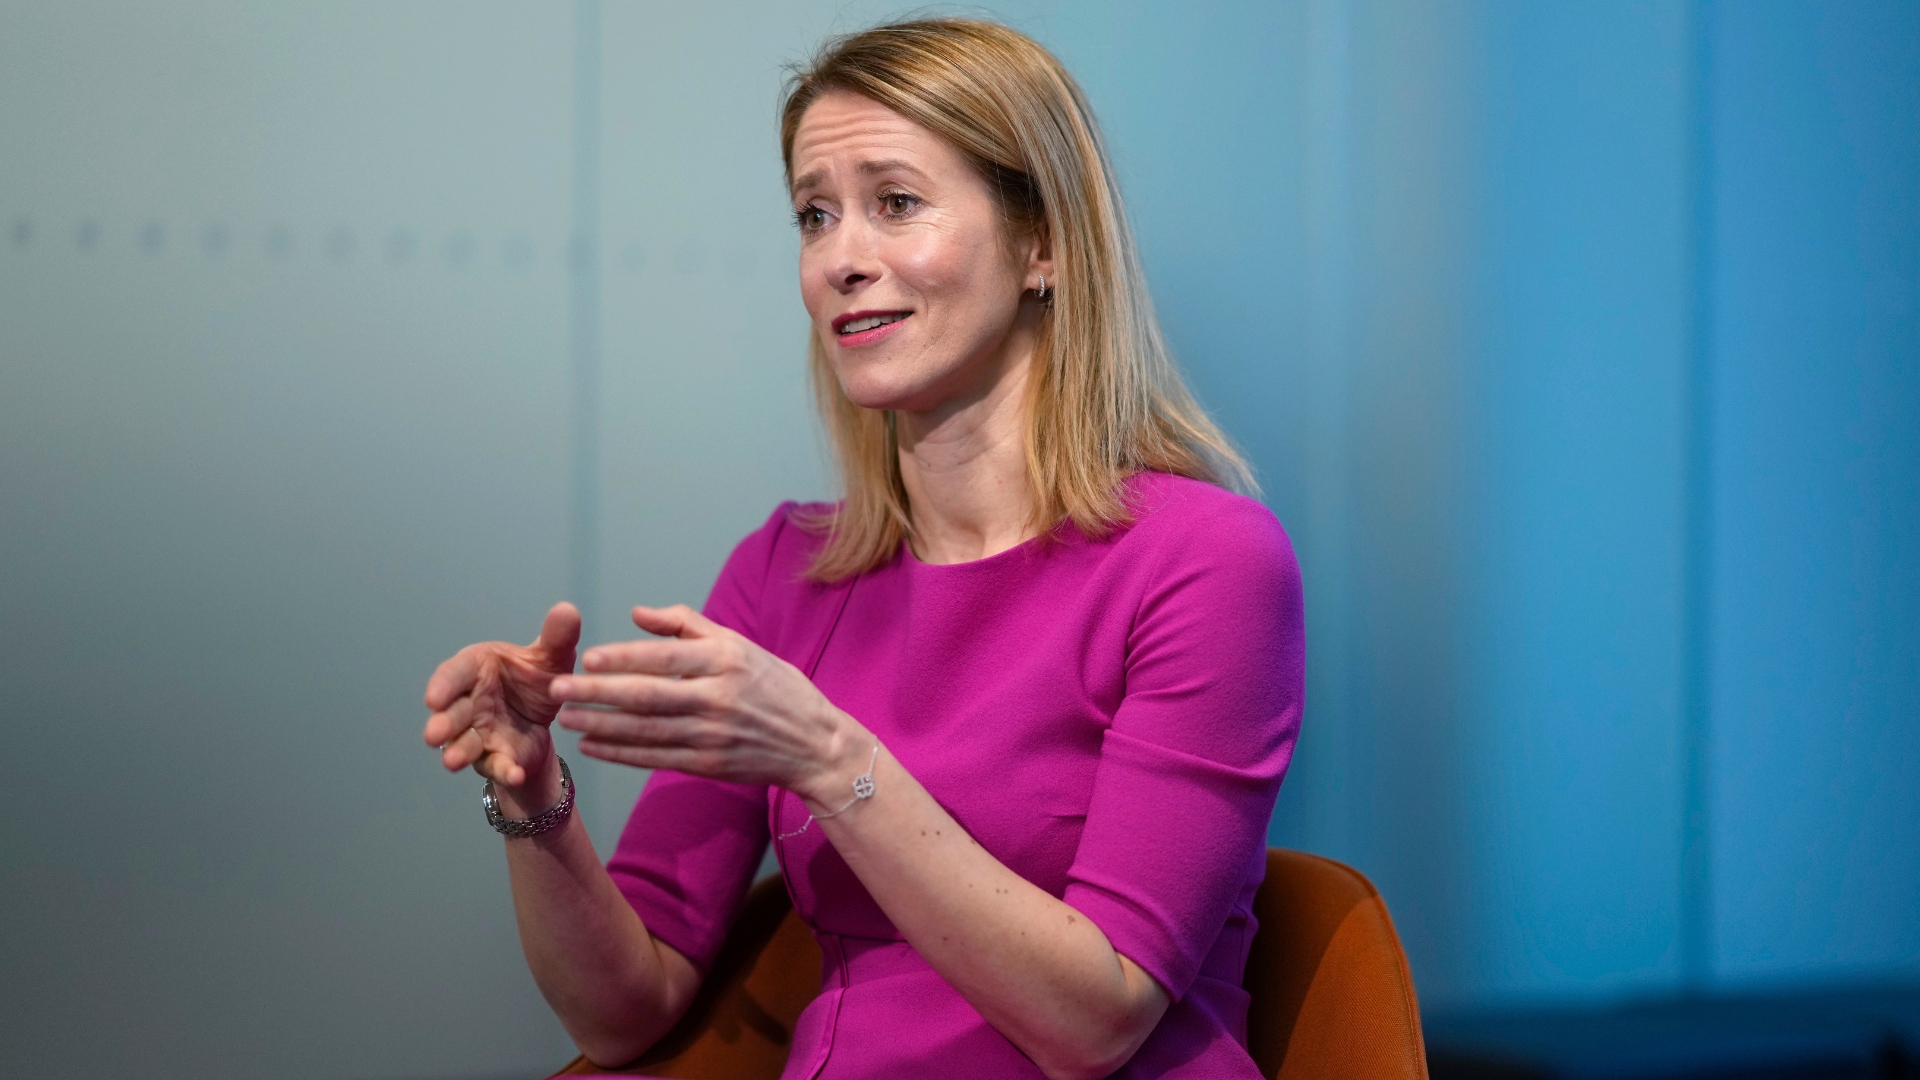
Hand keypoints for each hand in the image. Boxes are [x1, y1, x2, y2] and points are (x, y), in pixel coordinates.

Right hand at [423, 602, 580, 790]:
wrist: (548, 715)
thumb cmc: (535, 677)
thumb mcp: (551, 658)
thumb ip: (557, 637)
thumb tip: (567, 609)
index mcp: (477, 669)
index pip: (454, 674)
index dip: (443, 686)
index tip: (434, 698)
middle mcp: (470, 701)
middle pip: (451, 713)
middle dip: (442, 724)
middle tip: (434, 735)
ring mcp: (478, 732)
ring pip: (462, 744)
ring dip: (457, 752)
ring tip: (454, 761)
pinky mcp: (494, 757)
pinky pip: (495, 766)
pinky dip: (503, 771)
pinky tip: (515, 774)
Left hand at [553, 605, 864, 805]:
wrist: (814, 743)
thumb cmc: (774, 685)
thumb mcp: (741, 645)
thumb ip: (688, 624)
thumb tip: (637, 613)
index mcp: (726, 661)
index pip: (666, 658)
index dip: (625, 658)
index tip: (589, 658)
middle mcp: (718, 698)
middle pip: (647, 696)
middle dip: (597, 694)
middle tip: (557, 689)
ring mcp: (712, 735)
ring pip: (646, 731)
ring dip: (601, 726)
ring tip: (566, 719)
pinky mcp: (708, 764)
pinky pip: (655, 758)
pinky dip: (621, 753)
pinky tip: (592, 746)